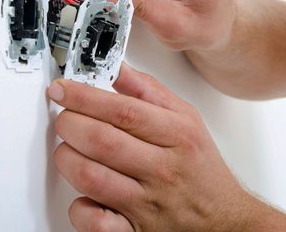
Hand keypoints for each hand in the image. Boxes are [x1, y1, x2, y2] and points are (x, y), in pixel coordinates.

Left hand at [48, 63, 251, 231]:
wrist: (223, 218)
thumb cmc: (201, 168)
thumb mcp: (187, 120)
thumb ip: (150, 92)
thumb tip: (118, 69)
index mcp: (178, 136)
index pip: (124, 110)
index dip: (85, 97)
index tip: (62, 90)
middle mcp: (163, 169)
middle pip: (102, 140)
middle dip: (70, 124)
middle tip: (65, 119)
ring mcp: (147, 202)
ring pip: (91, 177)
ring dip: (67, 159)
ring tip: (70, 150)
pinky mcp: (134, 230)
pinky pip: (95, 222)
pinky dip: (79, 207)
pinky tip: (84, 195)